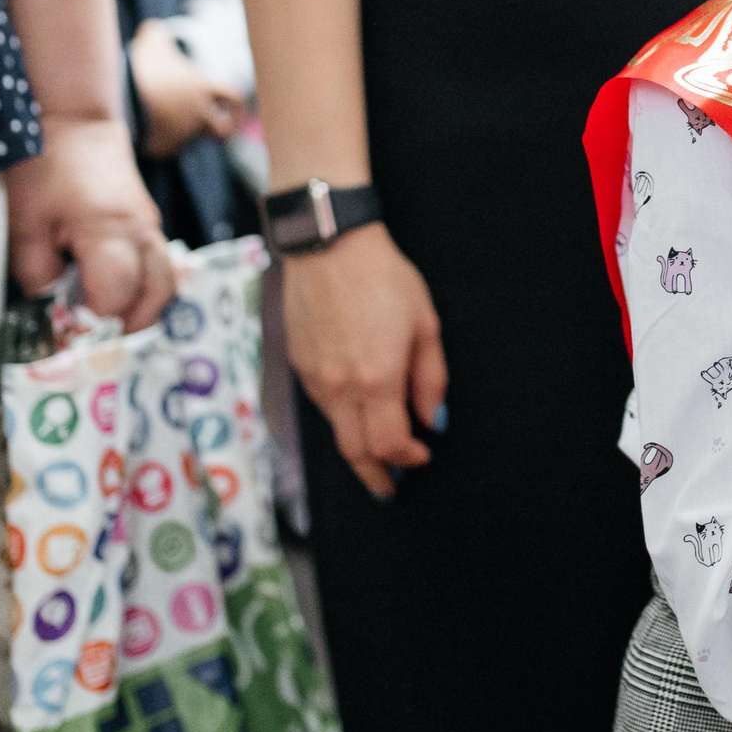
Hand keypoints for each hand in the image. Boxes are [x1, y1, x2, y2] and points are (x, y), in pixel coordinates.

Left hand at [6, 113, 178, 327]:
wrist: (76, 120)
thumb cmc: (46, 166)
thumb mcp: (25, 221)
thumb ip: (36, 272)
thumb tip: (53, 306)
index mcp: (110, 231)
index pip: (115, 298)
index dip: (91, 323)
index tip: (67, 334)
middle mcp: (141, 233)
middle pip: (156, 297)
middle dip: (128, 326)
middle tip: (95, 340)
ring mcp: (151, 227)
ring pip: (166, 284)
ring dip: (142, 309)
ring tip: (107, 322)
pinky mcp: (149, 224)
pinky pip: (160, 267)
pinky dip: (144, 289)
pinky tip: (113, 294)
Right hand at [128, 20, 243, 158]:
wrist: (125, 89)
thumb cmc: (142, 62)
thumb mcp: (151, 42)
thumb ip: (155, 35)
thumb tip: (151, 26)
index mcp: (203, 87)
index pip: (234, 97)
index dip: (236, 105)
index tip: (232, 109)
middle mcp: (199, 112)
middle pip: (223, 131)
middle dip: (218, 133)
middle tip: (208, 132)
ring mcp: (183, 131)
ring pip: (189, 141)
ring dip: (182, 138)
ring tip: (163, 130)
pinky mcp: (164, 146)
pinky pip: (164, 150)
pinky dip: (157, 146)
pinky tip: (145, 140)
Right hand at [285, 222, 448, 498]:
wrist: (329, 245)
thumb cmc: (384, 278)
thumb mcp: (425, 324)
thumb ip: (430, 379)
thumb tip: (433, 421)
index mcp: (376, 379)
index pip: (388, 445)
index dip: (407, 459)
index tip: (421, 455)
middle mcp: (339, 386)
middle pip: (354, 453)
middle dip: (375, 476)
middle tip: (392, 485)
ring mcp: (314, 377)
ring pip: (335, 430)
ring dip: (358, 447)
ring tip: (379, 451)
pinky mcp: (298, 364)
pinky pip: (322, 404)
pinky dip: (342, 417)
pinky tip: (357, 407)